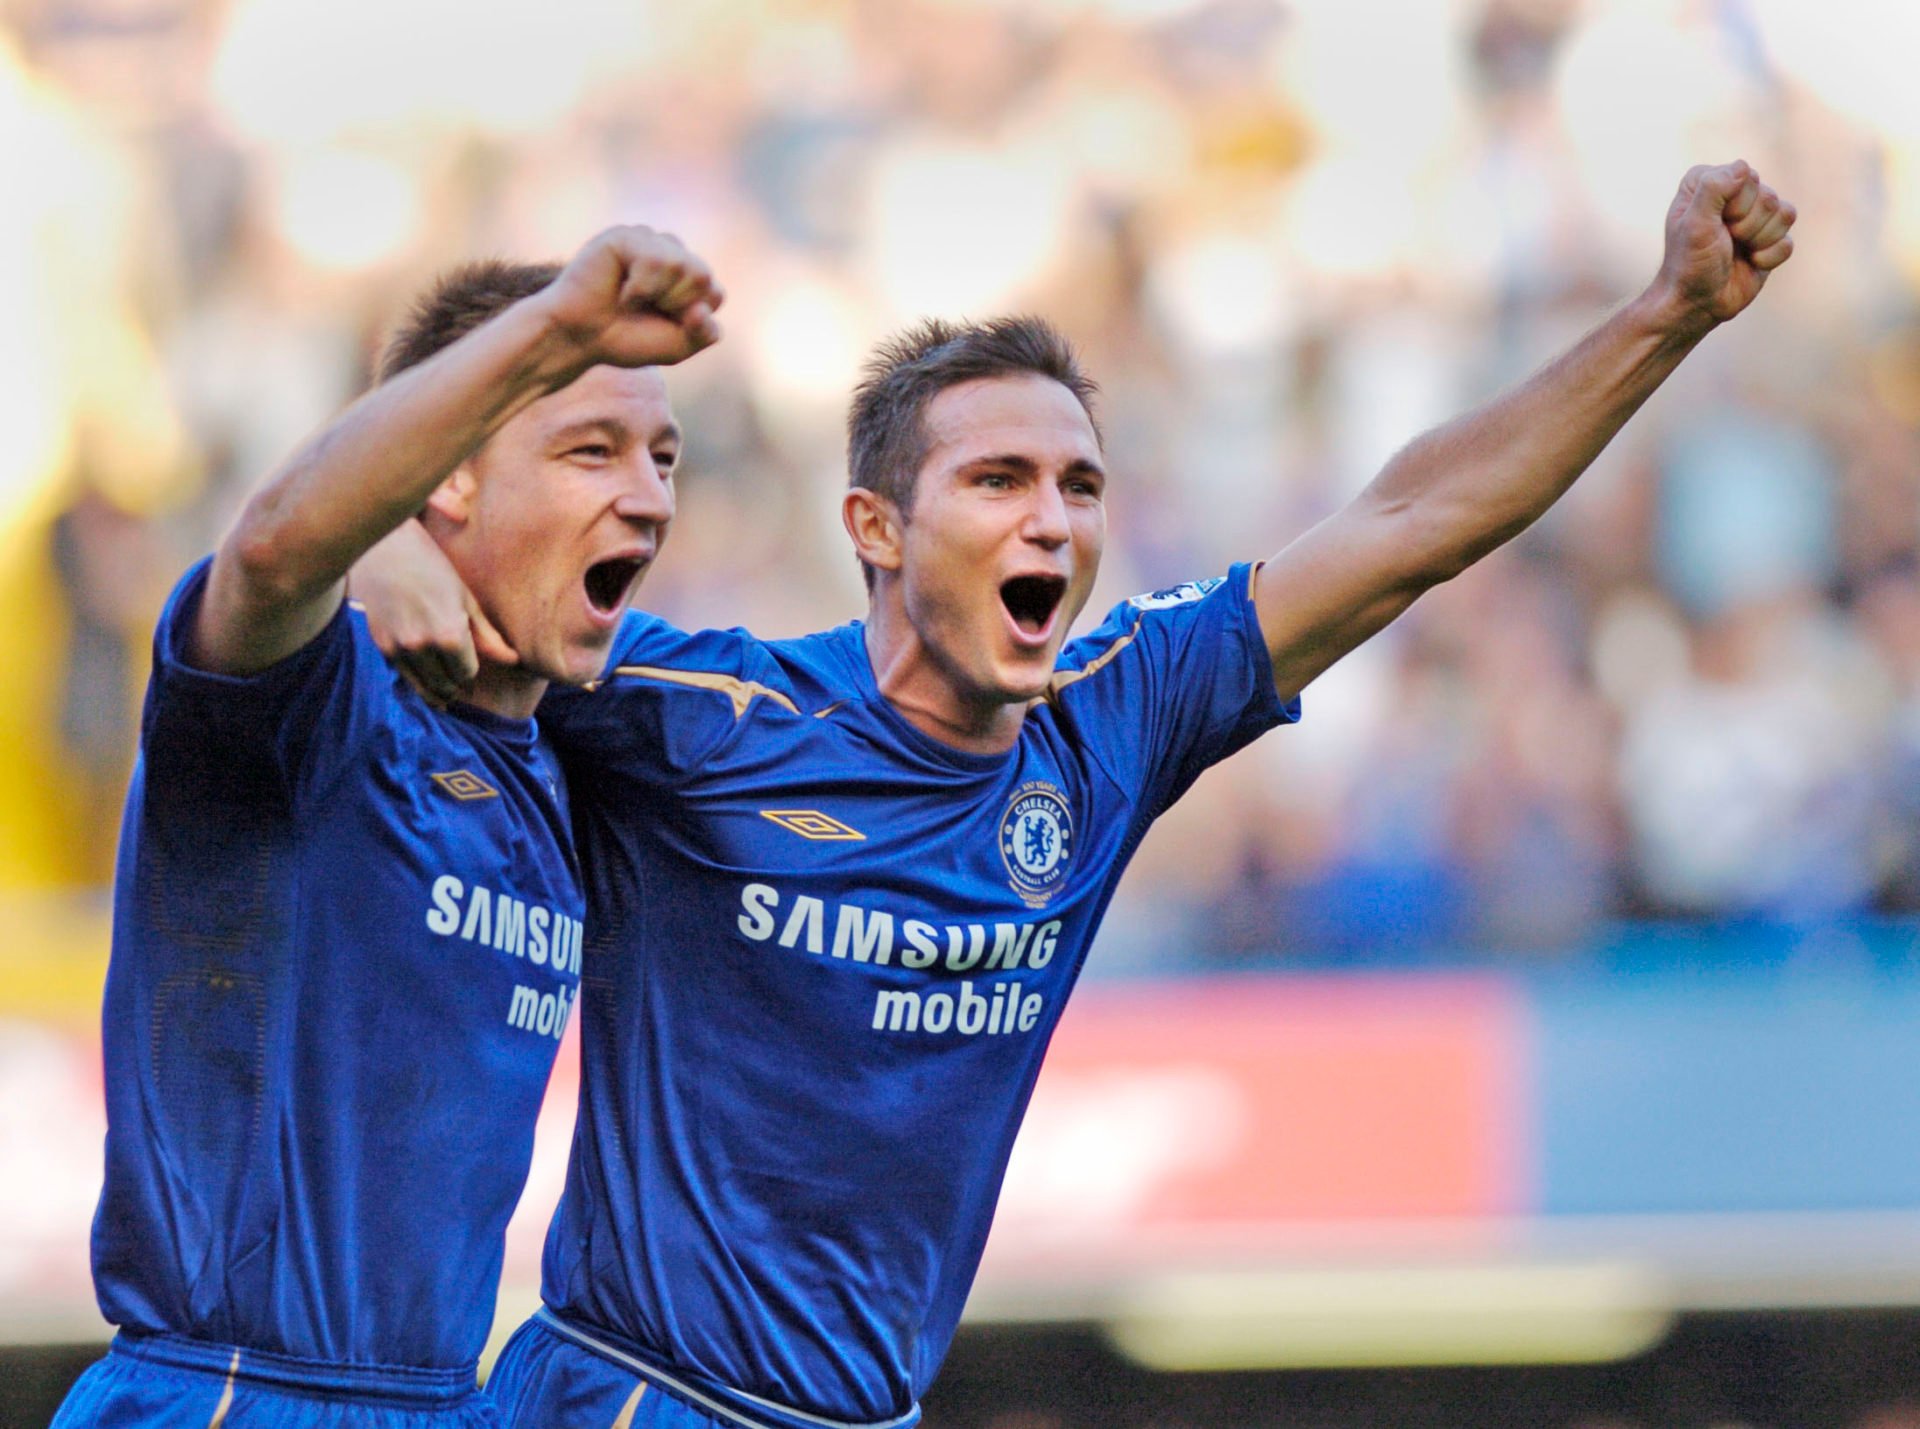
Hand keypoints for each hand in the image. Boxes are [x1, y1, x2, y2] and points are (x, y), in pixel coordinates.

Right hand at [349, 519, 515, 705]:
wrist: (383, 548)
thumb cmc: (431, 566)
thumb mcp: (464, 598)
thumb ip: (486, 635)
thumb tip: (513, 661)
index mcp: (449, 634)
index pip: (466, 673)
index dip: (471, 673)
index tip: (472, 670)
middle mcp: (422, 646)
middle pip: (444, 684)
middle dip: (454, 686)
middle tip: (460, 686)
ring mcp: (397, 647)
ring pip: (421, 686)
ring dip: (435, 690)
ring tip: (444, 691)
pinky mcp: (380, 644)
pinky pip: (402, 674)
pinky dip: (414, 680)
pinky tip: (422, 676)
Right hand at [538, 225, 724, 372]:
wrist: (580, 339)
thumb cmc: (626, 339)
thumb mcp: (679, 345)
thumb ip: (705, 332)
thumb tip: (703, 310)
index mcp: (686, 276)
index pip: (715, 294)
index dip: (692, 319)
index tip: (663, 324)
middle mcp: (670, 252)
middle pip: (703, 276)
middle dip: (676, 305)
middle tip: (643, 310)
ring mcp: (647, 240)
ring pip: (682, 265)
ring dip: (656, 295)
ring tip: (630, 299)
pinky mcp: (625, 236)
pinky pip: (654, 259)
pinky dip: (640, 287)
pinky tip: (620, 291)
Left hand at [1654, 160, 1795, 327]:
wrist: (1697, 303)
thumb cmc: (1689, 263)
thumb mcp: (1695, 225)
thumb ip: (1713, 189)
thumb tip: (1743, 167)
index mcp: (1709, 180)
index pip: (1747, 177)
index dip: (1735, 206)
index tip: (1714, 225)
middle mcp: (1733, 192)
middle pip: (1769, 197)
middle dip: (1747, 226)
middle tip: (1725, 241)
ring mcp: (1754, 215)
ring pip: (1785, 214)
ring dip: (1760, 241)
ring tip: (1737, 251)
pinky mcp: (1771, 238)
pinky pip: (1789, 241)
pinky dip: (1769, 257)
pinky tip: (1750, 263)